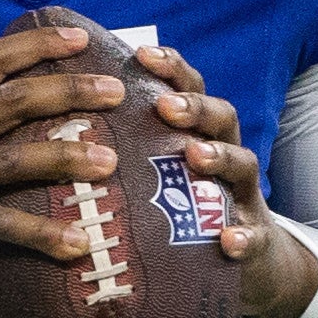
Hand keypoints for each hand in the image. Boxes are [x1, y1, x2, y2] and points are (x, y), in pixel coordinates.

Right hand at [0, 13, 125, 298]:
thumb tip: (15, 112)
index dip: (37, 44)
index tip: (79, 37)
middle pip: (15, 99)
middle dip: (70, 90)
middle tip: (116, 91)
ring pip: (16, 158)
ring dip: (67, 157)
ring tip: (111, 162)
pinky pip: (3, 225)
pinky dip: (44, 235)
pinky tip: (78, 244)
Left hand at [130, 39, 317, 317]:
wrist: (252, 262)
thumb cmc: (189, 213)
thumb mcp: (162, 177)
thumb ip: (130, 151)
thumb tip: (62, 132)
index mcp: (201, 135)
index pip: (191, 89)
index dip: (171, 68)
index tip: (140, 55)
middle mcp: (227, 156)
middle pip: (221, 117)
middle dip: (194, 106)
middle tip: (164, 105)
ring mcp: (244, 197)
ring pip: (244, 164)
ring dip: (220, 156)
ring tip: (195, 156)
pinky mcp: (256, 241)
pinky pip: (255, 236)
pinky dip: (244, 236)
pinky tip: (228, 240)